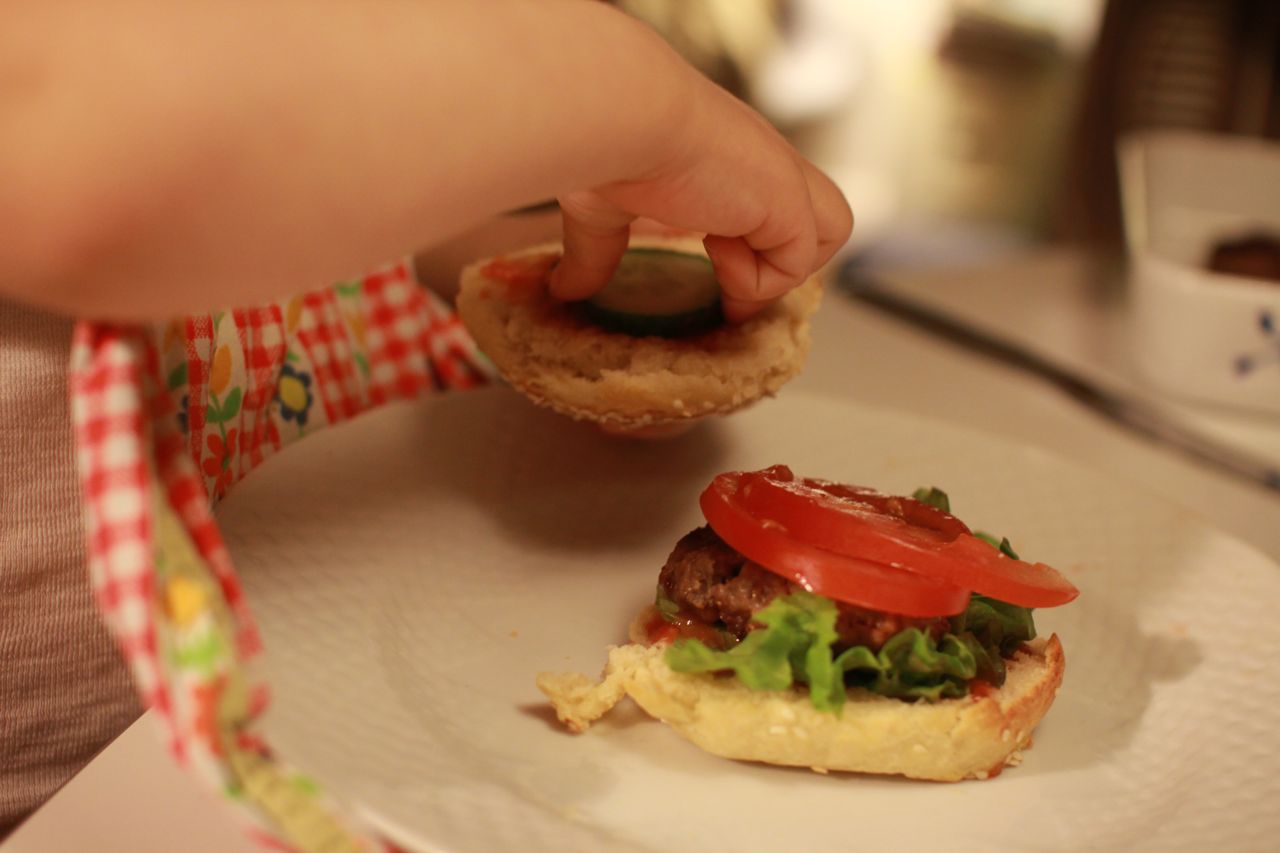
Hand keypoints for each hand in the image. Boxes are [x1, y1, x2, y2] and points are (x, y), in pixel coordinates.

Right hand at [547, 78, 851, 320]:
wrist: (622, 113)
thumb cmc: (606, 142)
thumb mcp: (601, 206)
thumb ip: (594, 249)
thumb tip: (562, 286)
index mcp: (730, 158)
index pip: (777, 202)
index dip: (756, 243)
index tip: (711, 266)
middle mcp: (765, 165)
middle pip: (825, 213)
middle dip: (787, 258)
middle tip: (731, 278)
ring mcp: (783, 180)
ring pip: (833, 231)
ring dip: (779, 268)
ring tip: (721, 259)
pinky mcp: (787, 202)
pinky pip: (798, 263)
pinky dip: (756, 278)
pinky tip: (714, 249)